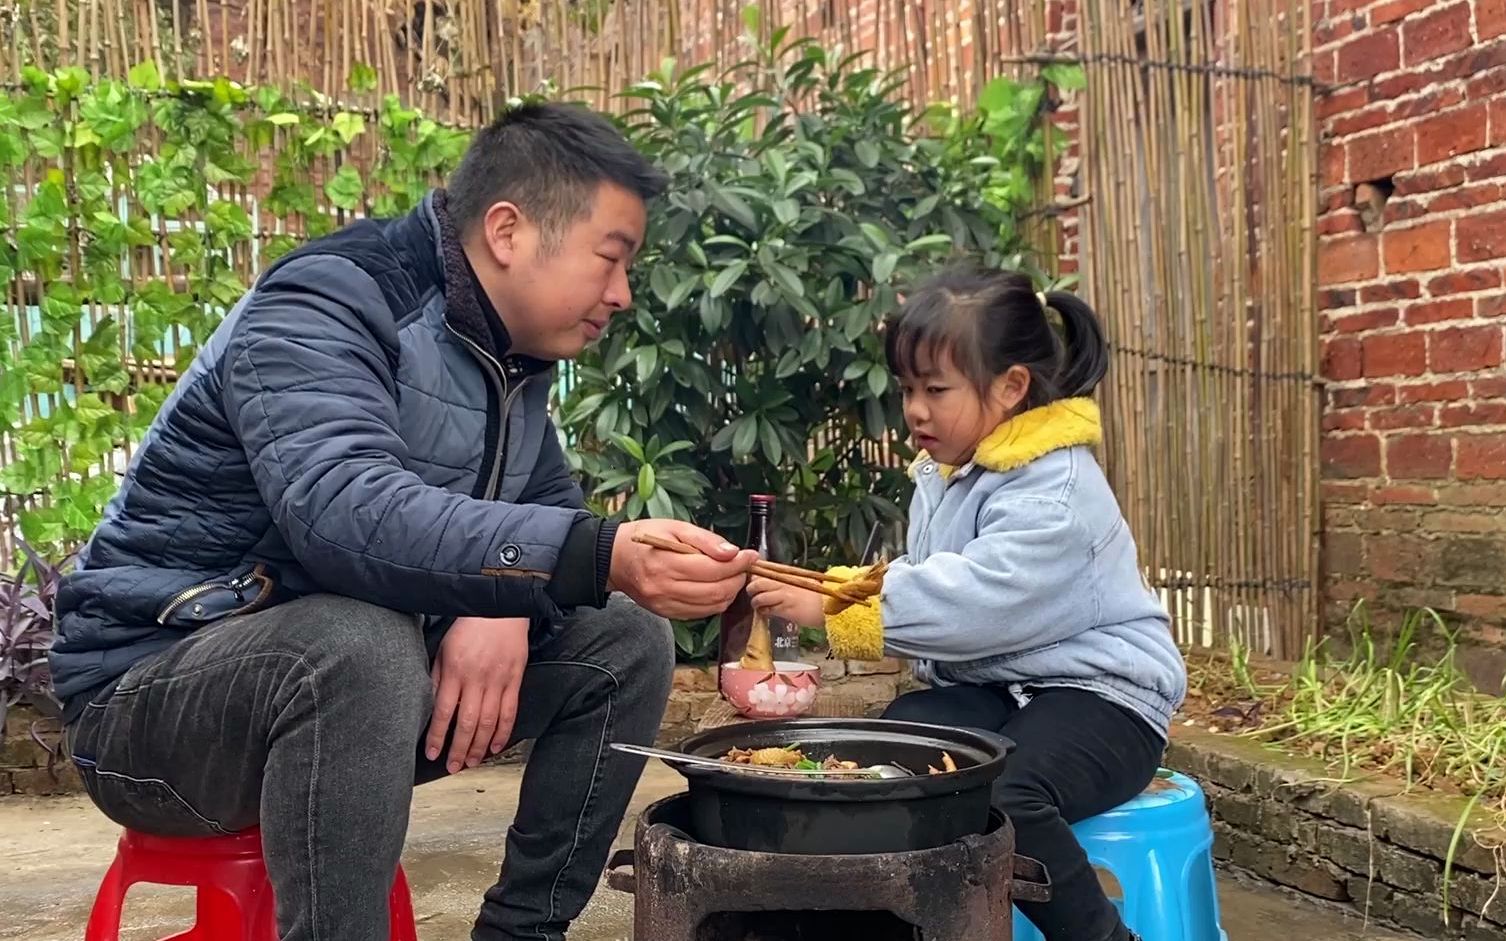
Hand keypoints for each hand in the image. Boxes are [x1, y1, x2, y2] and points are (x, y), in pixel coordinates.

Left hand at [426, 616, 529, 774]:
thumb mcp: (444, 649)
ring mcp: (498, 681)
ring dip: (479, 746)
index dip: (437, 736)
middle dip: (458, 749)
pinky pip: (509, 712)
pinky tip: (495, 746)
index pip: (443, 711)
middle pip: (466, 723)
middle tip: (452, 767)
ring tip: (471, 762)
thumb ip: (438, 678)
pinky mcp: (515, 680)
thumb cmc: (469, 627)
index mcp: (455, 671)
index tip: (431, 753)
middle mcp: (476, 679)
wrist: (501, 609)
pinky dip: (503, 733)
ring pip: (488, 722)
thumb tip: (432, 706)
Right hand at [607, 519, 759, 618]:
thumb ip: (705, 539)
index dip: (738, 563)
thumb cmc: (646, 538)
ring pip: (711, 606)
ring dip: (729, 592)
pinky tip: (715, 587)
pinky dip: (715, 602)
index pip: (713, 569)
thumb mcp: (675, 527)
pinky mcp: (667, 613)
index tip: (750, 555)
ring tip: (731, 576)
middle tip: (743, 566)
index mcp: (666, 563)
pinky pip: (700, 613)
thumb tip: (732, 552)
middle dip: (737, 579)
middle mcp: (665, 588)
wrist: (616, 559)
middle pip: (716, 591)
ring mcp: (665, 604)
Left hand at [747, 575, 826, 627]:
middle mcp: (783, 583)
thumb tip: (773, 581)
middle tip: (755, 594)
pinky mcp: (785, 609)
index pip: (763, 570)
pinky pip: (767, 610)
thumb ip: (787, 580)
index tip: (753, 580)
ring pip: (758, 597)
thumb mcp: (803, 581)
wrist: (830, 606)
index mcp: (787, 574)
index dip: (754, 575)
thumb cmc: (820, 595)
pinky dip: (763, 612)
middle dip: (751, 589)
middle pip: (756, 582)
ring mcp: (783, 596)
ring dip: (756, 602)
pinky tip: (767, 613)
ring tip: (760, 606)